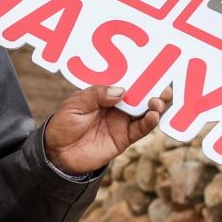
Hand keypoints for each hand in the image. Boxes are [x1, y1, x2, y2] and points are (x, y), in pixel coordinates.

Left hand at [44, 86, 169, 176]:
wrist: (58, 153)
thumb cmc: (63, 125)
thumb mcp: (75, 104)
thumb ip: (96, 95)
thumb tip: (121, 90)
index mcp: (106, 93)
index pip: (126, 80)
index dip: (139, 74)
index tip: (152, 68)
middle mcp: (118, 106)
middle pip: (141, 94)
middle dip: (154, 88)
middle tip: (163, 84)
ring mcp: (122, 121)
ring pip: (146, 111)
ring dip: (156, 104)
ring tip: (158, 101)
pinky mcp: (125, 138)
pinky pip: (141, 129)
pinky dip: (150, 122)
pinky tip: (154, 116)